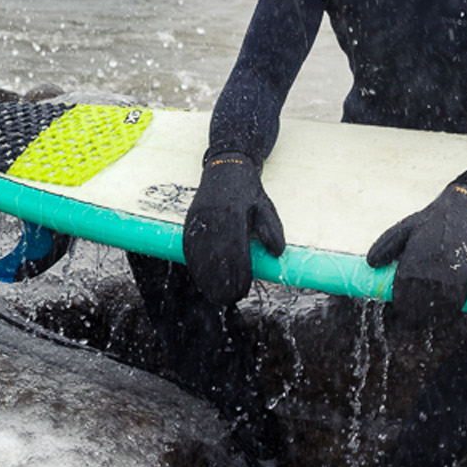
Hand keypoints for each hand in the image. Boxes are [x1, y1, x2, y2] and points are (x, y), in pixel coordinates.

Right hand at [183, 151, 285, 301]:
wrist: (226, 167)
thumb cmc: (249, 192)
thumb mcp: (265, 207)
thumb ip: (271, 229)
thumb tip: (277, 253)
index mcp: (234, 213)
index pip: (235, 249)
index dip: (239, 272)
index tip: (243, 289)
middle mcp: (213, 216)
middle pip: (215, 255)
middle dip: (221, 280)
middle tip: (228, 299)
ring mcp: (199, 217)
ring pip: (200, 253)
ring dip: (206, 276)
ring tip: (214, 295)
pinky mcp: (190, 219)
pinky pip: (189, 245)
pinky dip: (193, 263)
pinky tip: (199, 277)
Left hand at [366, 166, 466, 326]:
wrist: (465, 209)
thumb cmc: (432, 220)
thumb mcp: (404, 229)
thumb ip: (386, 246)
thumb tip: (371, 264)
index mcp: (410, 261)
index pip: (400, 295)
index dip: (399, 307)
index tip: (398, 313)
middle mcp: (428, 272)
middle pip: (417, 307)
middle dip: (412, 316)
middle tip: (410, 321)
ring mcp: (448, 276)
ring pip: (436, 309)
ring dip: (430, 317)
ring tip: (425, 321)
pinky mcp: (466, 277)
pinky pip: (455, 303)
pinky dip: (448, 312)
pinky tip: (443, 315)